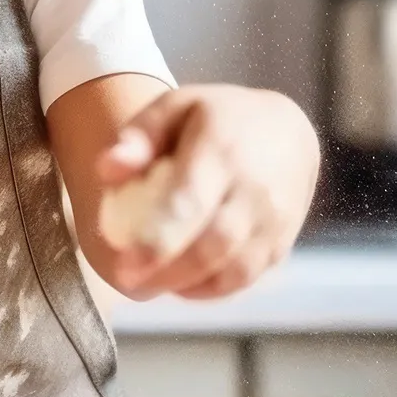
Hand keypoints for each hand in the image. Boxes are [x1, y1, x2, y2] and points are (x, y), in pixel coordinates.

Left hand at [87, 84, 317, 301]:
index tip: (124, 264)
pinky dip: (211, 290)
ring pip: (235, 269)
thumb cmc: (216, 119)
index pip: (190, 201)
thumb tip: (107, 171)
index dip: (158, 240)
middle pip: (215, 244)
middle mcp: (256, 188)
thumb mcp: (175, 106)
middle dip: (170, 272)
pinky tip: (179, 284)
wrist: (289, 131)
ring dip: (189, 285)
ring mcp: (276, 220)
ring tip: (149, 286)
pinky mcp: (283, 243)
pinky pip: (247, 278)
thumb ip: (138, 136)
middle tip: (129, 282)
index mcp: (222, 149)